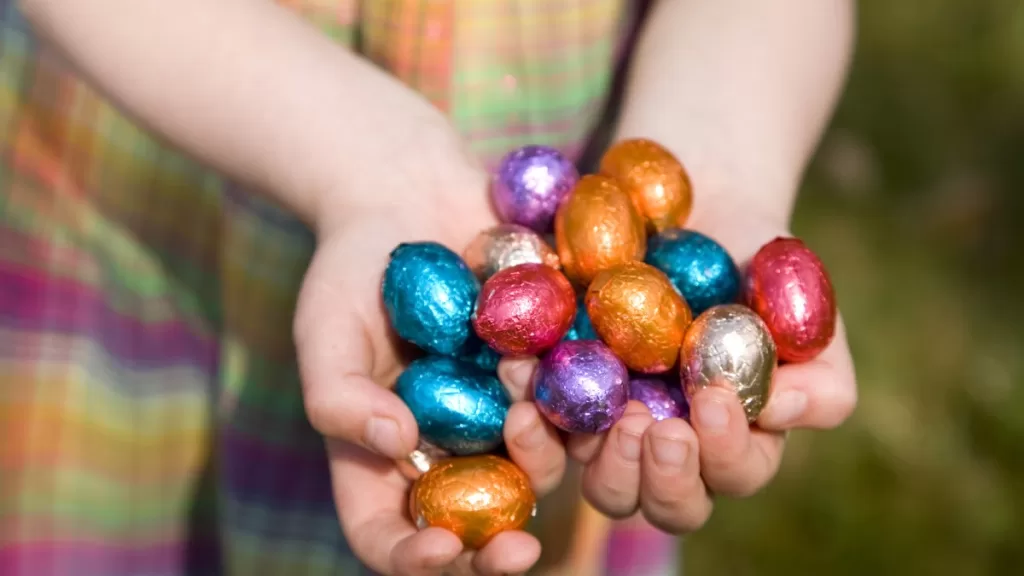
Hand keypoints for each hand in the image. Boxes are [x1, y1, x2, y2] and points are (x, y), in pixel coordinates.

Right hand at [293, 149, 566, 574]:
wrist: (413, 194)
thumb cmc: (352, 265)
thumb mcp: (325, 325)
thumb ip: (340, 394)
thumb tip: (398, 446)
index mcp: (385, 456)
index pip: (388, 534)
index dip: (412, 559)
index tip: (442, 550)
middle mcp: (451, 449)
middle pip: (476, 527)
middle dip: (498, 549)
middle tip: (521, 549)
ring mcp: (505, 414)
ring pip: (538, 472)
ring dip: (542, 457)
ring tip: (521, 383)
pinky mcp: (554, 374)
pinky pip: (580, 412)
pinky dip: (592, 418)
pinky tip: (603, 401)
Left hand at [501, 209, 857, 533]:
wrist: (697, 210)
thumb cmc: (760, 270)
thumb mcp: (806, 315)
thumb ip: (819, 376)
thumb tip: (781, 411)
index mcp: (731, 443)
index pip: (732, 474)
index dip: (724, 451)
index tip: (711, 397)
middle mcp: (667, 451)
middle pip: (660, 503)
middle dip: (656, 476)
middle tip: (647, 425)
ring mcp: (608, 429)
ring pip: (596, 480)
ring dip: (587, 454)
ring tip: (589, 408)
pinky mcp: (558, 396)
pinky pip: (539, 425)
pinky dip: (528, 410)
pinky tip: (518, 369)